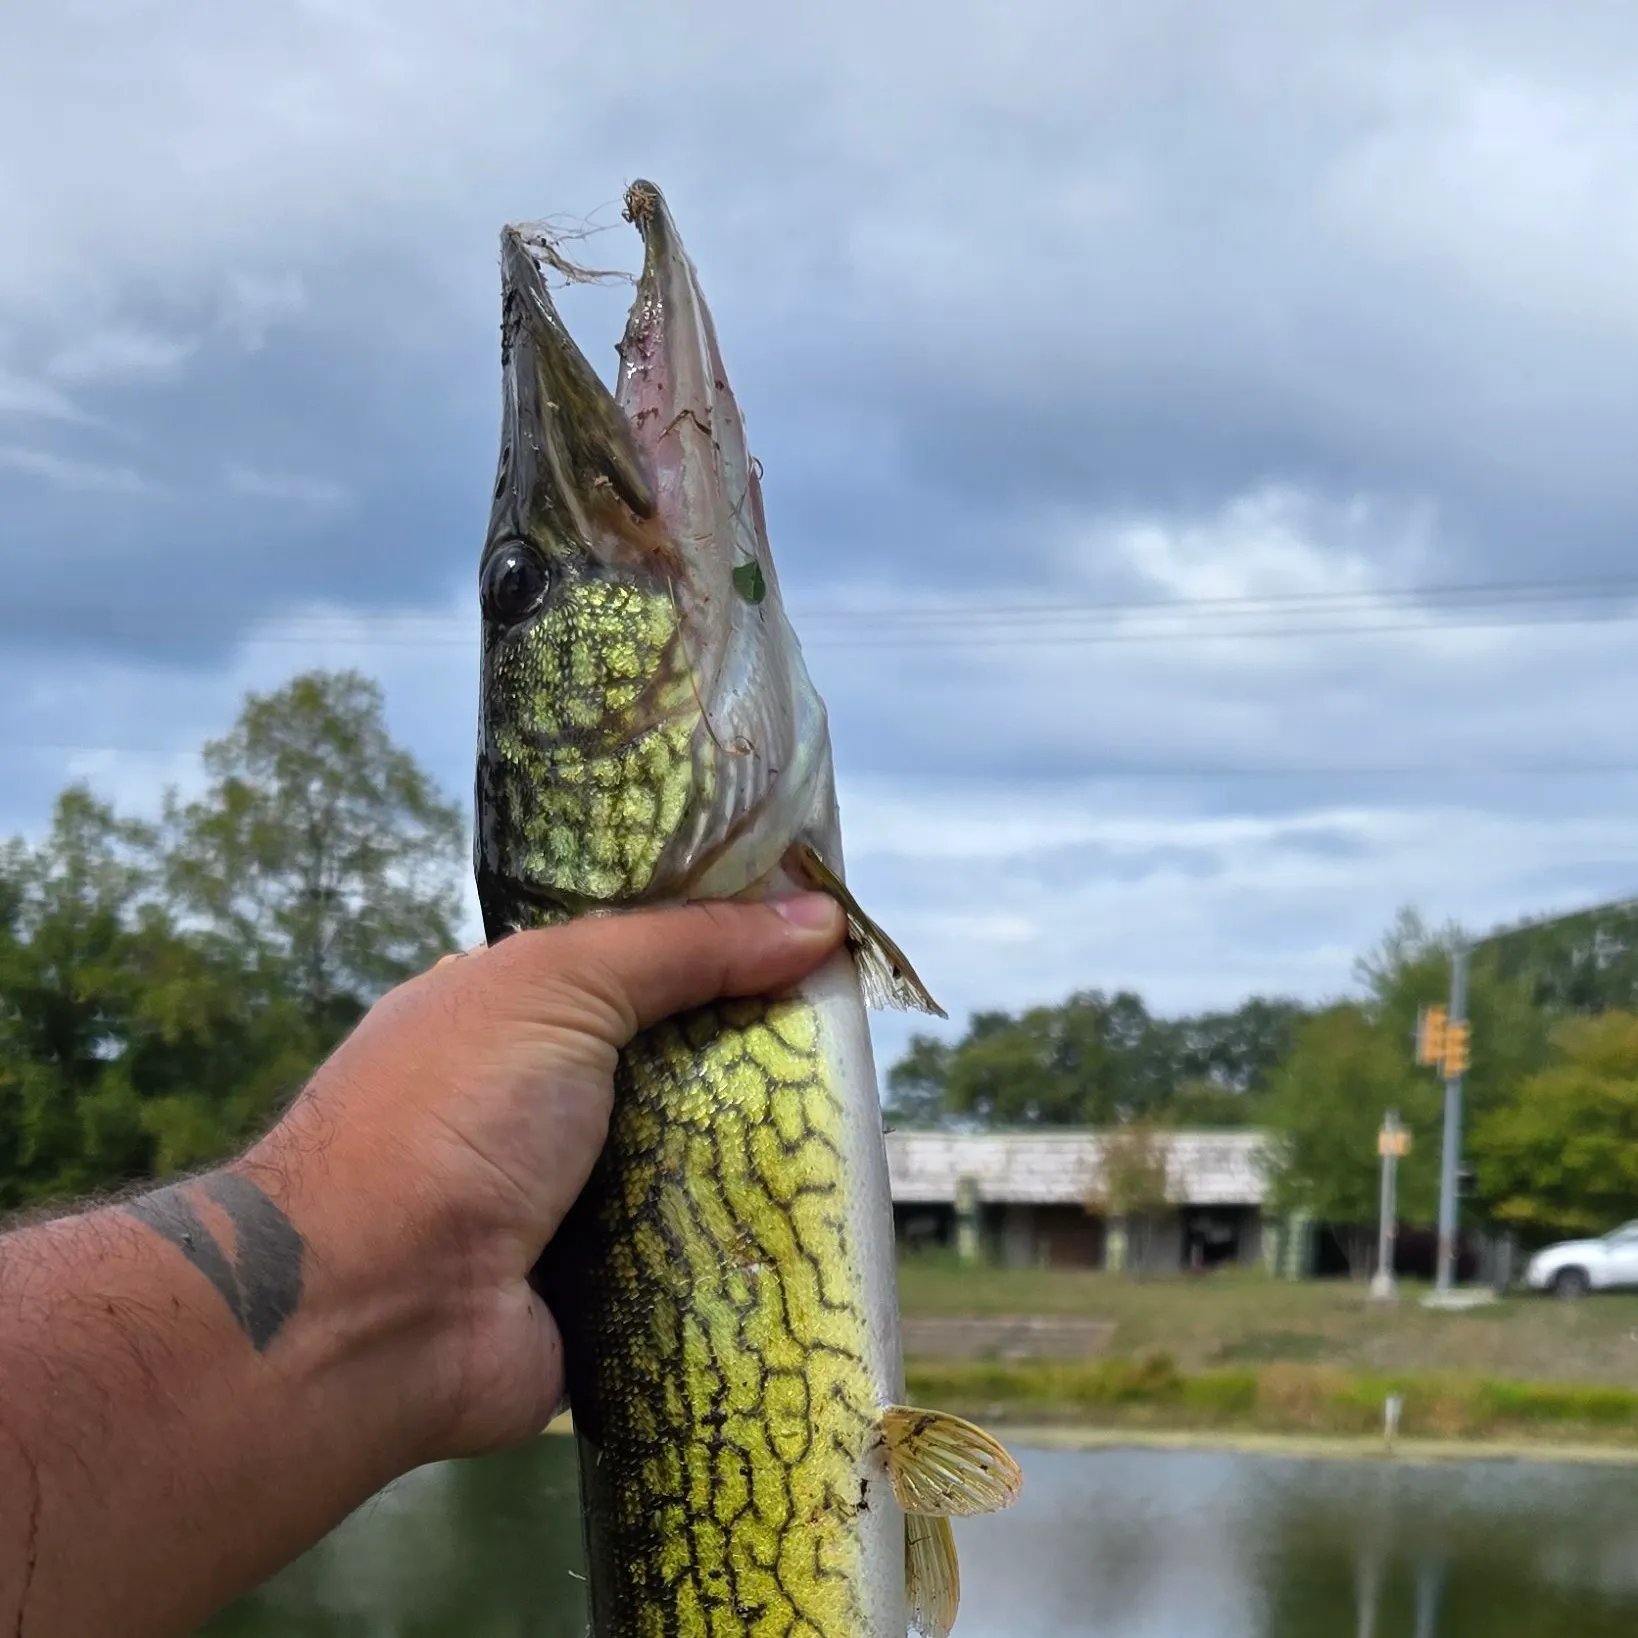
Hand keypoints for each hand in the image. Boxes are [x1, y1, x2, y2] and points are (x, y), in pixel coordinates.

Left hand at [247, 894, 844, 1463]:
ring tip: (869, 1113)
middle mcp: (547, 1102)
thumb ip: (685, 946)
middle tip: (865, 1023)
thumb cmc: (452, 1116)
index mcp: (516, 1013)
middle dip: (765, 1043)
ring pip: (704, 1153)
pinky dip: (756, 1232)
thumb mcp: (560, 985)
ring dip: (770, 1142)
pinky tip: (836, 1209)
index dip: (724, 939)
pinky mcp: (615, 1290)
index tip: (822, 928)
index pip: (640, 959)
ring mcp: (578, 1200)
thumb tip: (818, 916)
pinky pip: (704, 1247)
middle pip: (684, 1057)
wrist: (371, 1312)